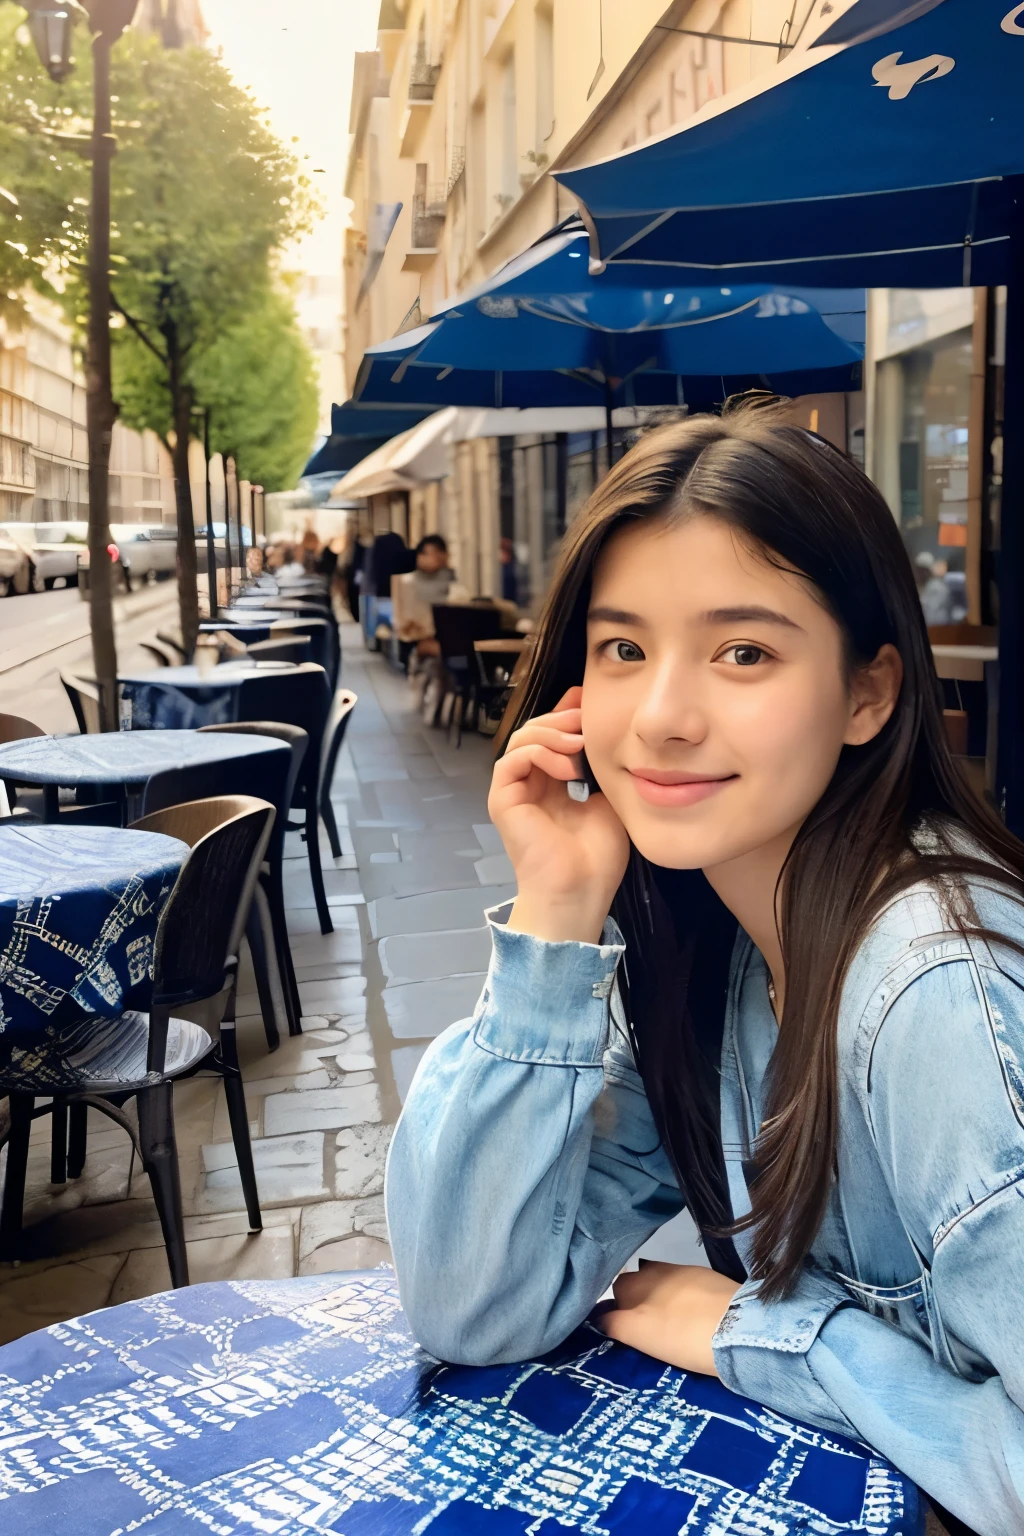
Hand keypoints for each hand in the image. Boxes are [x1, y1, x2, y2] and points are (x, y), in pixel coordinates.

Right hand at [488, 686, 629, 942]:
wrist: (580, 891)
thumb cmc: (597, 857)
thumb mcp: (609, 799)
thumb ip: (601, 767)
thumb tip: (606, 733)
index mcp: (552, 785)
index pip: (552, 737)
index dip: (566, 714)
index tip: (589, 701)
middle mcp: (529, 785)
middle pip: (535, 732)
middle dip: (561, 718)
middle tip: (586, 717)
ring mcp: (513, 792)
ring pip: (521, 739)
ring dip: (552, 733)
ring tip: (580, 743)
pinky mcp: (502, 800)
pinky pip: (513, 759)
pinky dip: (540, 753)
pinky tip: (568, 767)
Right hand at [597, 1262, 740, 1376]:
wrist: (737, 1327)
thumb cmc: (681, 1336)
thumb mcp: (637, 1333)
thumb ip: (614, 1323)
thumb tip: (600, 1317)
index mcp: (634, 1283)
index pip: (612, 1294)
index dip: (613, 1313)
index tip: (620, 1331)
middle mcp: (654, 1270)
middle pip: (634, 1284)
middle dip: (634, 1302)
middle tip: (644, 1330)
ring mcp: (683, 1271)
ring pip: (659, 1283)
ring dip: (657, 1298)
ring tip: (668, 1324)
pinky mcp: (707, 1276)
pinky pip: (683, 1285)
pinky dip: (680, 1297)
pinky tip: (691, 1315)